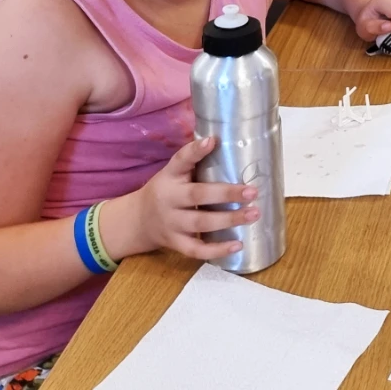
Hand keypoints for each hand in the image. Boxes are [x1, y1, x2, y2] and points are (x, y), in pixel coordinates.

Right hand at [111, 135, 257, 260]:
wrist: (136, 221)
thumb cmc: (166, 191)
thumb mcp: (173, 173)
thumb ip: (195, 161)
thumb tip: (225, 139)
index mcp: (169, 176)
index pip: (180, 161)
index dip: (194, 151)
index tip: (212, 141)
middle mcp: (169, 199)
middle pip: (197, 196)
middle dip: (226, 193)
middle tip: (253, 191)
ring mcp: (171, 223)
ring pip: (200, 223)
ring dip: (229, 220)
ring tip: (254, 214)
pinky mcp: (175, 243)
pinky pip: (195, 249)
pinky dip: (216, 250)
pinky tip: (238, 245)